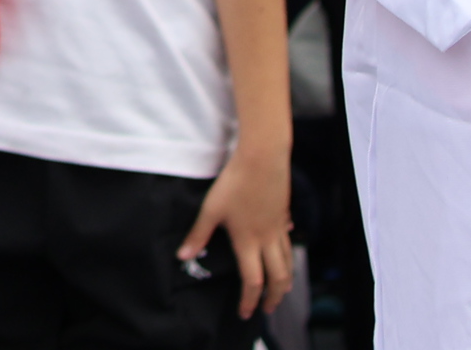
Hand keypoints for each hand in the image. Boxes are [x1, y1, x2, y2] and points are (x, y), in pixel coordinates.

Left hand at [181, 140, 294, 319]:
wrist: (263, 158)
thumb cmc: (235, 182)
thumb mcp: (211, 209)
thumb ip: (198, 235)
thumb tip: (182, 257)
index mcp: (248, 242)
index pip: (252, 281)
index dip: (249, 301)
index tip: (245, 313)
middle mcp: (268, 239)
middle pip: (278, 278)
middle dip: (274, 298)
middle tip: (268, 310)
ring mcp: (278, 227)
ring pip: (288, 261)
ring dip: (285, 280)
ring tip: (281, 290)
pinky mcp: (283, 213)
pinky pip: (288, 241)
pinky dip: (288, 253)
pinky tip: (284, 250)